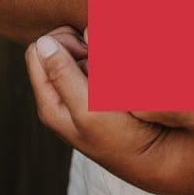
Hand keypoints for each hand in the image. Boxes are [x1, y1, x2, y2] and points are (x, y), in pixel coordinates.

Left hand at [26, 33, 176, 194]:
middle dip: (81, 46)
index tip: (84, 54)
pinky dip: (110, 60)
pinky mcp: (101, 90)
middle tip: (103, 64)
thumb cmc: (121, 136)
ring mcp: (82, 92)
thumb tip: (42, 43)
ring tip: (115, 76)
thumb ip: (63, 76)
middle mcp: (62, 94)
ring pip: (82, 52)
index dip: (61, 44)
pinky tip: (122, 79)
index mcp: (50, 102)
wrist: (155, 151)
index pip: (38, 51)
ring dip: (99, 54)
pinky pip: (100, 62)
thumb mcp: (88, 109)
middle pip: (59, 47)